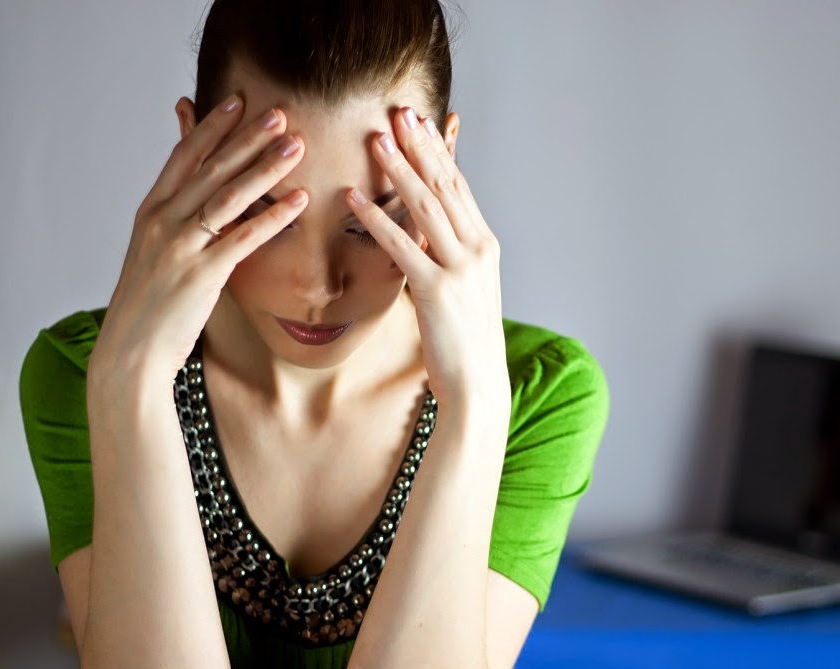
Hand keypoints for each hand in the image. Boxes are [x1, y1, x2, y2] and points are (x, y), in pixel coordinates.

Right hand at [90, 95, 307, 388]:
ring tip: (296, 146)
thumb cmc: (150, 304)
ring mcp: (181, 246)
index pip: (185, 157)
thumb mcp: (156, 252)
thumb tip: (198, 201)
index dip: (212, 127)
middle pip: (211, 169)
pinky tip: (300, 201)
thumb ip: (177, 221)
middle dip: (247, 137)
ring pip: (229, 196)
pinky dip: (274, 217)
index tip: (237, 101)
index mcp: (152, 211)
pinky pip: (244, 238)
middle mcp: (163, 220)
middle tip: (279, 113)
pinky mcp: (201, 273)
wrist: (131, 349)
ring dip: (265, 167)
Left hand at [345, 108, 507, 413]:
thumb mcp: (465, 289)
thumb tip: (423, 234)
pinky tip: (354, 198)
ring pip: (427, 207)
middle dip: (419, 147)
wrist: (478, 383)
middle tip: (397, 113)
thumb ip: (447, 255)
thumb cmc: (466, 341)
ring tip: (375, 140)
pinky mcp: (436, 290)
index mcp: (485, 246)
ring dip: (398, 170)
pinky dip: (376, 218)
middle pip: (445, 186)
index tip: (418, 124)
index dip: (437, 152)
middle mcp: (478, 250)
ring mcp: (460, 269)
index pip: (459, 187)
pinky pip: (401, 246)